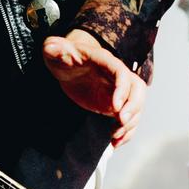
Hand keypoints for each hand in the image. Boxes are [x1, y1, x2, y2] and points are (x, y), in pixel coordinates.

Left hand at [43, 28, 145, 147]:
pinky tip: (115, 142)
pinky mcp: (113, 105)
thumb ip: (54, 49)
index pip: (121, 72)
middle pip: (137, 89)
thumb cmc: (62, 56)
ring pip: (136, 105)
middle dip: (134, 107)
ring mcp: (117, 91)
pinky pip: (127, 118)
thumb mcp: (54, 51)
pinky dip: (125, 131)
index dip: (122, 89)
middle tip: (121, 122)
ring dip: (130, 123)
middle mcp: (116, 75)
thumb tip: (51, 47)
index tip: (115, 107)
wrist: (67, 67)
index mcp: (104, 60)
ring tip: (115, 136)